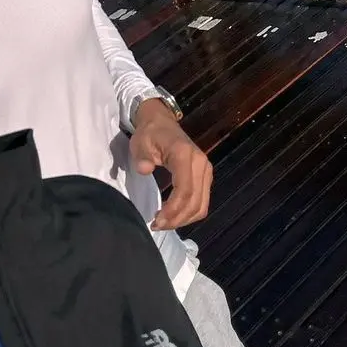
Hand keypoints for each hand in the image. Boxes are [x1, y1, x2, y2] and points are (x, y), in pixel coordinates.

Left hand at [130, 99, 212, 230]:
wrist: (161, 121)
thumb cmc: (150, 134)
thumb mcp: (140, 143)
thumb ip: (142, 157)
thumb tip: (144, 170)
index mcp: (184, 155)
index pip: (185, 190)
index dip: (173, 210)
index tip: (156, 220)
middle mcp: (200, 163)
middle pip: (195, 202)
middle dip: (177, 219)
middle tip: (156, 225)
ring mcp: (206, 170)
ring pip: (201, 205)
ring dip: (184, 219)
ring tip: (164, 223)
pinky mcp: (205, 175)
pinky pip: (202, 202)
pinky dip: (189, 213)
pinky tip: (174, 215)